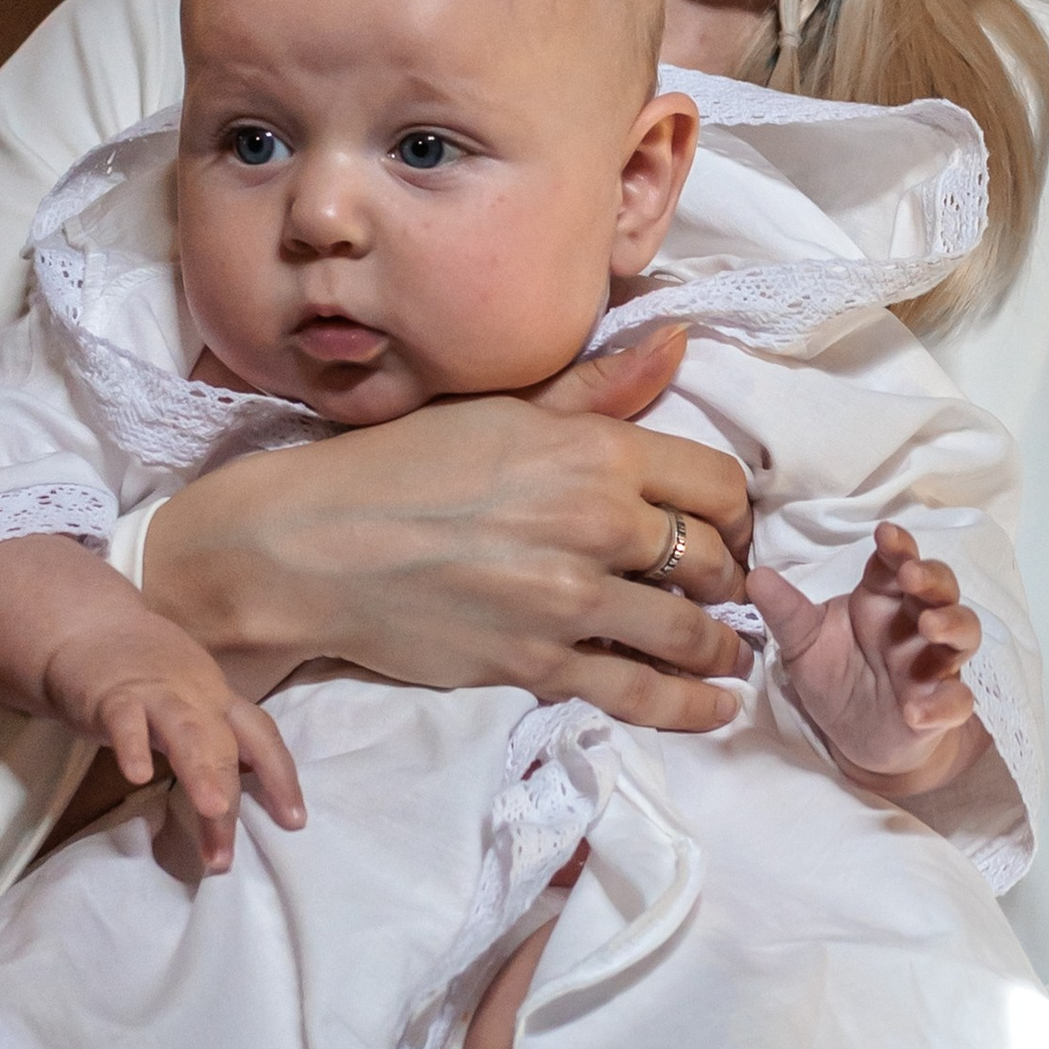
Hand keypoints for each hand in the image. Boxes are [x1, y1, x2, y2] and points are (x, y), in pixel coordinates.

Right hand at [42, 616, 304, 876]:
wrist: (88, 628)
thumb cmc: (146, 674)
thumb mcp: (190, 701)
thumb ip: (211, 741)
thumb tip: (239, 795)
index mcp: (218, 700)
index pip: (261, 736)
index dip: (282, 776)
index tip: (294, 822)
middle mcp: (196, 695)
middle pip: (225, 745)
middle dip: (231, 799)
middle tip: (225, 856)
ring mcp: (155, 693)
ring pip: (186, 730)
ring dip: (201, 770)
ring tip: (213, 810)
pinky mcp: (110, 694)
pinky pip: (125, 720)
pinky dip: (134, 745)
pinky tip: (139, 775)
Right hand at [139, 324, 754, 733]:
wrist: (312, 545)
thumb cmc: (399, 465)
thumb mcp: (503, 408)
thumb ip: (597, 389)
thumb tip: (677, 341)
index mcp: (592, 449)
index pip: (716, 482)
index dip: (736, 509)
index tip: (730, 525)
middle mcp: (593, 522)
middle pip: (712, 558)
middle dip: (729, 576)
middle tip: (728, 587)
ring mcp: (568, 599)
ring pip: (687, 630)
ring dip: (719, 645)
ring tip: (730, 652)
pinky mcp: (537, 662)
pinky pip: (638, 692)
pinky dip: (689, 705)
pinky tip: (715, 706)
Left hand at [749, 522, 984, 793]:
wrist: (854, 738)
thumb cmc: (836, 676)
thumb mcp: (803, 644)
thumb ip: (786, 612)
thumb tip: (756, 576)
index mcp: (882, 600)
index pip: (898, 563)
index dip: (898, 547)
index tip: (886, 535)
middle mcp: (915, 625)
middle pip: (941, 590)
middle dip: (932, 578)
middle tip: (911, 576)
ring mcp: (934, 665)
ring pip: (964, 634)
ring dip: (952, 625)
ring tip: (930, 625)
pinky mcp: (940, 709)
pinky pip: (957, 702)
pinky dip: (942, 705)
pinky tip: (915, 710)